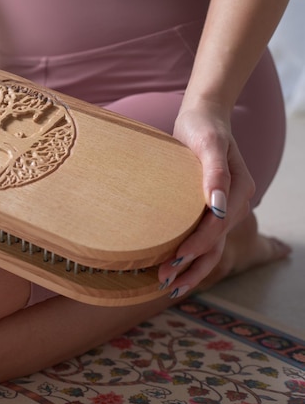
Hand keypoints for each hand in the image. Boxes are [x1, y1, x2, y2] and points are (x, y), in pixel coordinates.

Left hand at [157, 101, 254, 296]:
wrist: (203, 118)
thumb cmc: (203, 127)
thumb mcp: (209, 143)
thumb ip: (215, 172)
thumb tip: (218, 204)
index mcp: (239, 191)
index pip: (217, 227)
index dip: (196, 245)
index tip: (174, 258)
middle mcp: (235, 204)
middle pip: (216, 243)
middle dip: (191, 266)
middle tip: (164, 281)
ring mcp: (224, 208)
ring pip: (212, 246)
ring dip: (192, 268)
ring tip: (168, 285)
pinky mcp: (210, 209)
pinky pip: (204, 237)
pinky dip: (191, 255)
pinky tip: (173, 267)